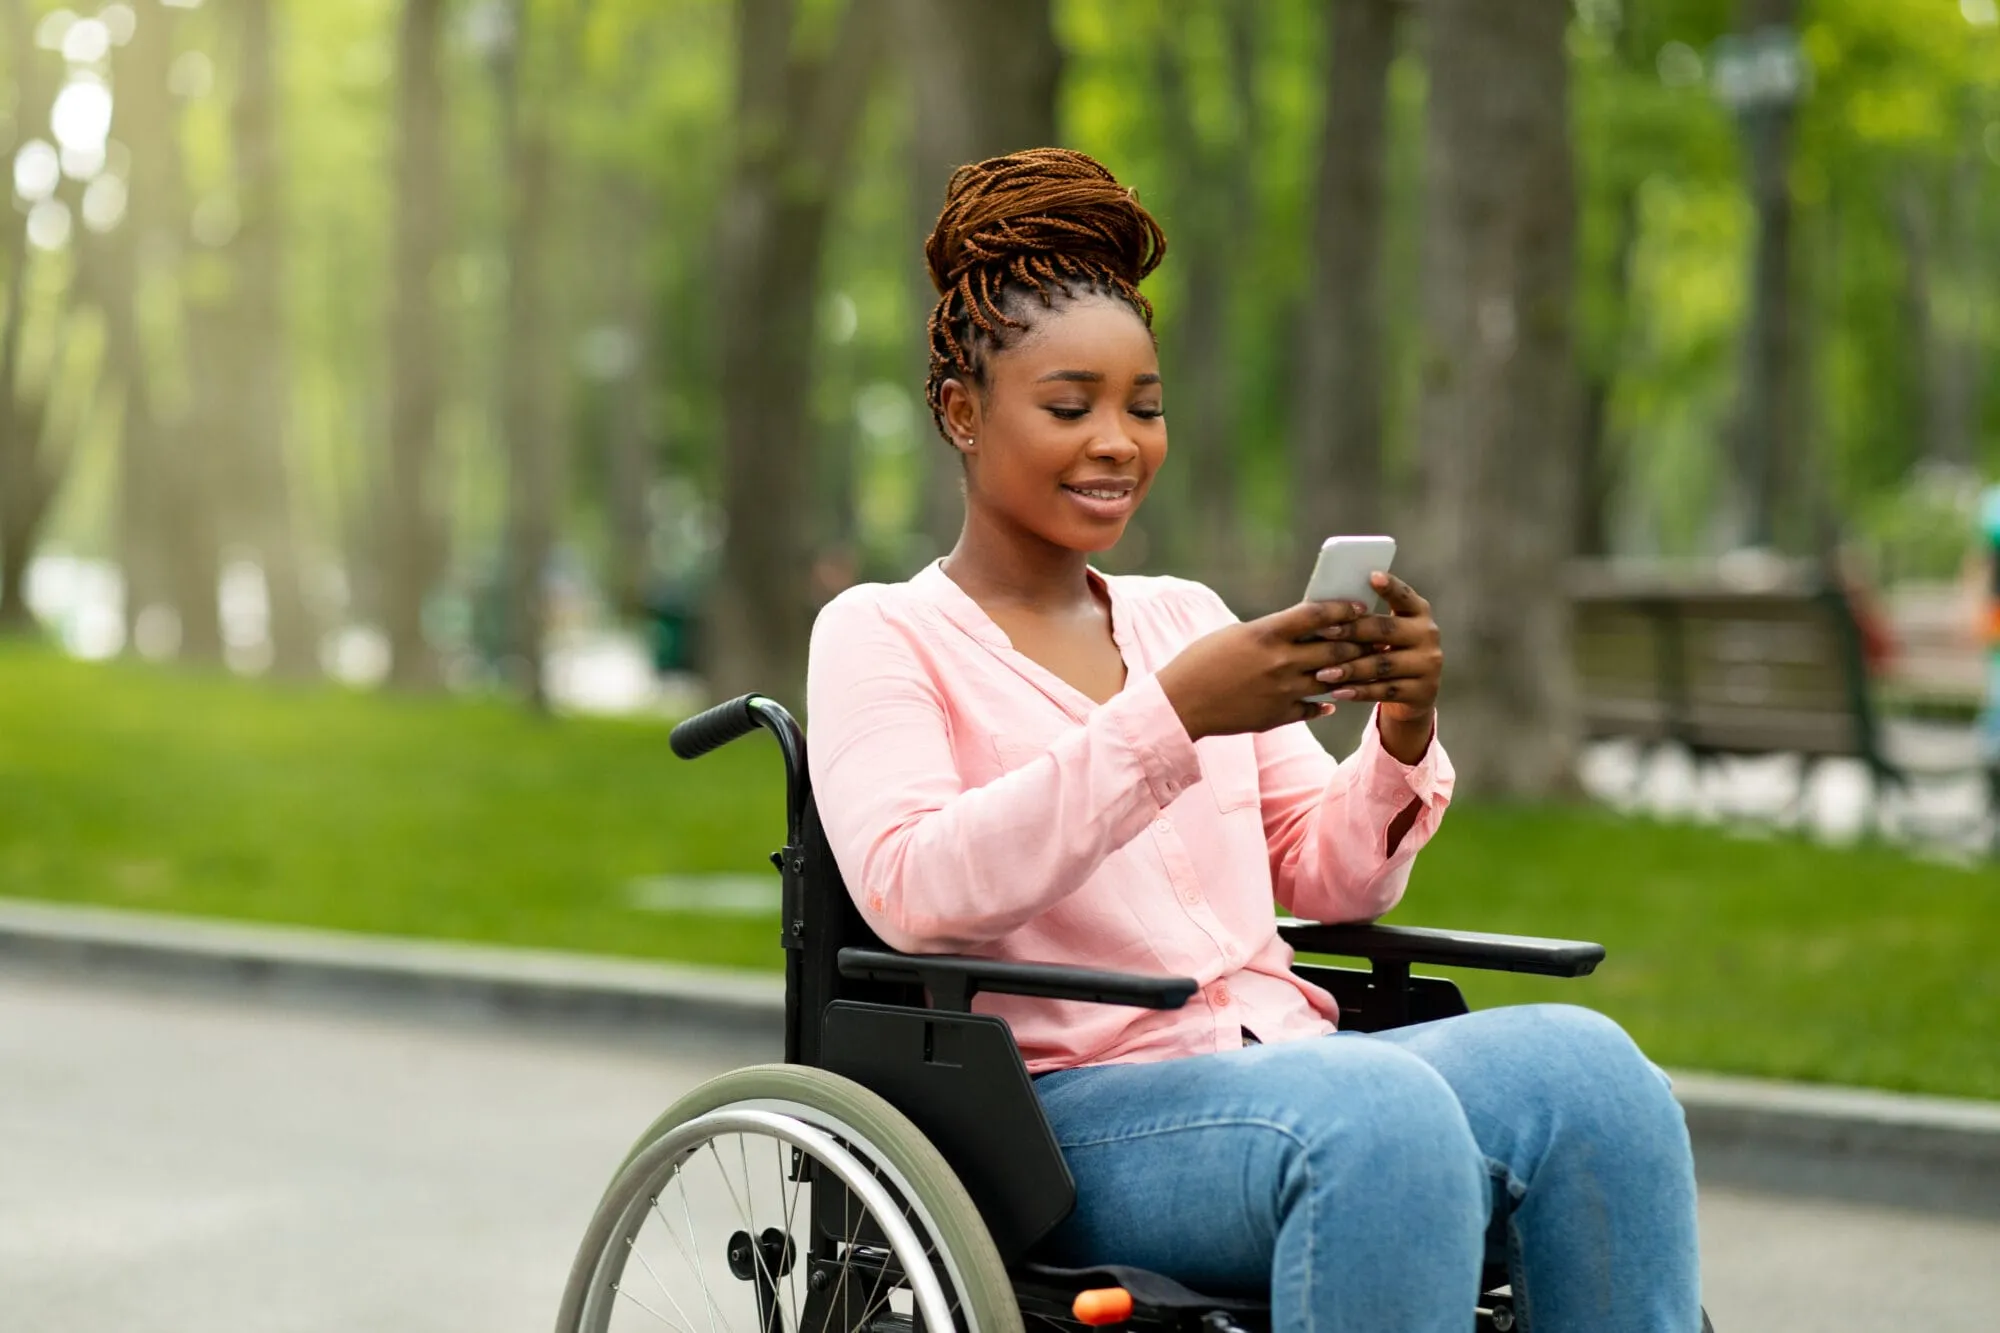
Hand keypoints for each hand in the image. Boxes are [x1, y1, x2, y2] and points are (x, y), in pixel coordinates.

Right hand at [1156, 599, 1381, 739]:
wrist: (1181, 704)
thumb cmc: (1200, 661)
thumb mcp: (1235, 634)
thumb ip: (1271, 631)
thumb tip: (1302, 627)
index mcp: (1267, 633)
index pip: (1318, 614)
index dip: (1344, 609)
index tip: (1359, 607)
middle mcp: (1280, 661)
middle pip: (1336, 647)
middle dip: (1360, 641)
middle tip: (1376, 636)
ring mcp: (1283, 691)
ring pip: (1332, 678)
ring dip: (1351, 671)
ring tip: (1363, 666)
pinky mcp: (1279, 715)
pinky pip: (1315, 708)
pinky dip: (1325, 702)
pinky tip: (1331, 700)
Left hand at [1312, 571, 1443, 737]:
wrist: (1413, 692)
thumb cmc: (1387, 651)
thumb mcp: (1385, 631)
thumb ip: (1366, 618)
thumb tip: (1326, 606)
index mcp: (1419, 612)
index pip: (1404, 596)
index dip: (1390, 587)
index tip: (1371, 576)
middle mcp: (1428, 634)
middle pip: (1387, 630)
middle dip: (1352, 631)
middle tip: (1323, 632)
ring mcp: (1428, 664)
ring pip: (1383, 664)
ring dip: (1350, 668)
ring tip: (1322, 673)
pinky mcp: (1424, 691)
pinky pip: (1385, 691)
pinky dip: (1359, 692)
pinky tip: (1338, 692)